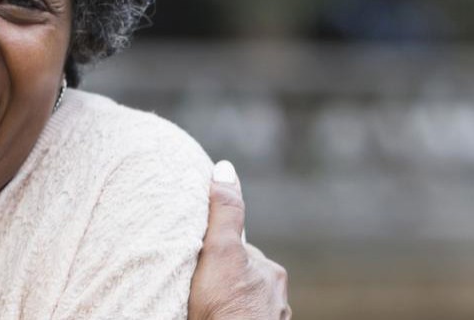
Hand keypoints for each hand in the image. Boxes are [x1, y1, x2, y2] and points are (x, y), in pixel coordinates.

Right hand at [189, 160, 290, 319]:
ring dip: (230, 303)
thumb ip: (224, 212)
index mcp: (270, 271)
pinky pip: (245, 319)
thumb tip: (225, 167)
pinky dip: (233, 318)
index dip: (215, 252)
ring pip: (246, 302)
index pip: (238, 251)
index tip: (198, 260)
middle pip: (243, 277)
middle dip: (224, 279)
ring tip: (205, 310)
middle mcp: (276, 296)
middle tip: (197, 287)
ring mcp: (270, 319)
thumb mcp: (220, 252)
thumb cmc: (225, 308)